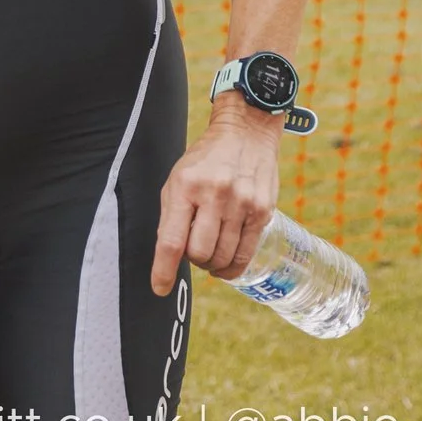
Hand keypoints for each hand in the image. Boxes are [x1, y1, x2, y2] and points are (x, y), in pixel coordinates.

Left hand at [151, 101, 281, 292]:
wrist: (246, 132)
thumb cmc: (205, 160)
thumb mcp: (178, 179)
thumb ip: (171, 217)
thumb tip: (166, 258)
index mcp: (186, 186)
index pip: (171, 240)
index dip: (163, 270)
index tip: (159, 288)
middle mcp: (215, 194)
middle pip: (199, 253)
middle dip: (193, 260)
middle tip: (194, 250)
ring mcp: (242, 203)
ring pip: (223, 258)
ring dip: (212, 264)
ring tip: (211, 250)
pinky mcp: (262, 212)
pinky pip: (245, 254)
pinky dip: (232, 266)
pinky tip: (226, 261)